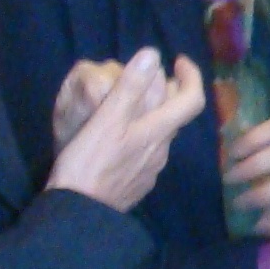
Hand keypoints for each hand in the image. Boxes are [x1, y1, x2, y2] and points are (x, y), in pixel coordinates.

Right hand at [48, 49, 203, 211]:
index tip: (178, 61)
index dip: (191, 77)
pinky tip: (120, 137)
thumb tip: (152, 55)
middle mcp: (161, 151)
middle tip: (148, 78)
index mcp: (156, 132)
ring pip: (160, 134)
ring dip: (152, 115)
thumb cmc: (89, 163)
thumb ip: (130, 88)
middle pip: (175, 116)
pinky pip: (148, 152)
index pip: (192, 100)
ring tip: (128, 105)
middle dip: (168, 92)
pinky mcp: (138, 184)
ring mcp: (151, 170)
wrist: (78, 213)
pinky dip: (141, 135)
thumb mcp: (106, 120)